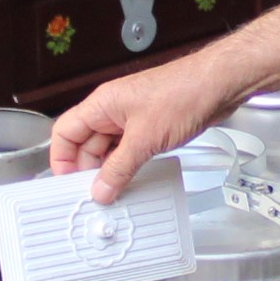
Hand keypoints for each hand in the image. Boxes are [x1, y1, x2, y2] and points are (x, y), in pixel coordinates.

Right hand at [51, 10, 279, 203]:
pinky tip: (132, 180)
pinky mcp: (150, 125)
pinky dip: (128, 165)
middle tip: (95, 196)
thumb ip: (119, 168)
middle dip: (88, 170)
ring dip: (110, 170)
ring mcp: (132, 118)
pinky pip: (130, 149)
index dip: (62, 158)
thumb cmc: (183, 94)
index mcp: (102, 105)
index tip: (66, 183)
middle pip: (86, 144)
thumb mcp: (145, 139)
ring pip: (109, 148)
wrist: (218, 84)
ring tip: (113, 193)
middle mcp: (113, 110)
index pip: (66, 132)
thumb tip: (101, 190)